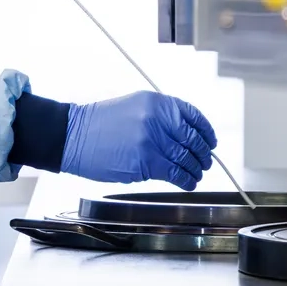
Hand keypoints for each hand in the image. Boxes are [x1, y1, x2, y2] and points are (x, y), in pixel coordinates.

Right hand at [61, 92, 214, 189]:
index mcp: (158, 103)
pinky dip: (186, 179)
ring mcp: (153, 141)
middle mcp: (158, 119)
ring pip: (186, 158)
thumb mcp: (135, 106)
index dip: (206, 131)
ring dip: (196, 169)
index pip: (194, 116)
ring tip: (197, 173)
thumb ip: (161, 116)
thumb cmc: (101, 123)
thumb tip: (186, 133)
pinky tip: (188, 182)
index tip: (211, 141)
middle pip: (193, 140)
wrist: (75, 136)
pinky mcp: (146, 162)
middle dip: (203, 154)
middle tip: (206, 161)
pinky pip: (175, 173)